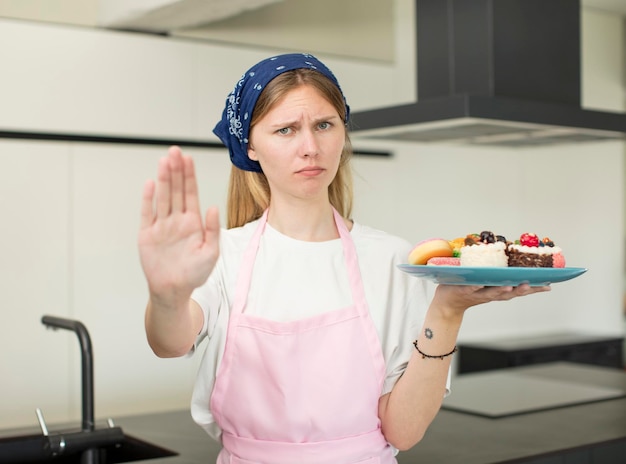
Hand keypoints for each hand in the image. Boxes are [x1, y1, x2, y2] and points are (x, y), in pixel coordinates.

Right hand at [138, 146, 219, 304]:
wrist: (173, 290)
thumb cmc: (194, 273)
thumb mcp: (211, 253)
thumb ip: (213, 230)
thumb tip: (214, 207)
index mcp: (193, 222)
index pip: (190, 193)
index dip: (189, 175)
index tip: (188, 158)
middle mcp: (177, 220)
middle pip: (176, 190)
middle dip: (176, 170)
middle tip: (174, 151)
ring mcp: (161, 225)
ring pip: (163, 197)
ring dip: (163, 179)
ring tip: (164, 161)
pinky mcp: (147, 234)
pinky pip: (148, 213)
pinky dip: (148, 199)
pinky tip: (151, 183)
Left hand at [431, 283, 550, 318]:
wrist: (447, 303)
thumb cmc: (467, 288)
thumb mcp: (486, 283)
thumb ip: (498, 274)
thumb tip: (511, 257)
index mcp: (498, 291)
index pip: (519, 290)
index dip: (533, 288)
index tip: (549, 285)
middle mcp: (490, 294)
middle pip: (510, 293)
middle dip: (522, 290)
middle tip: (534, 285)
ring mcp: (477, 294)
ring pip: (492, 293)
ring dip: (502, 290)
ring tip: (512, 286)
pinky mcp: (463, 291)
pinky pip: (471, 288)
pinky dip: (477, 287)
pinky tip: (480, 283)